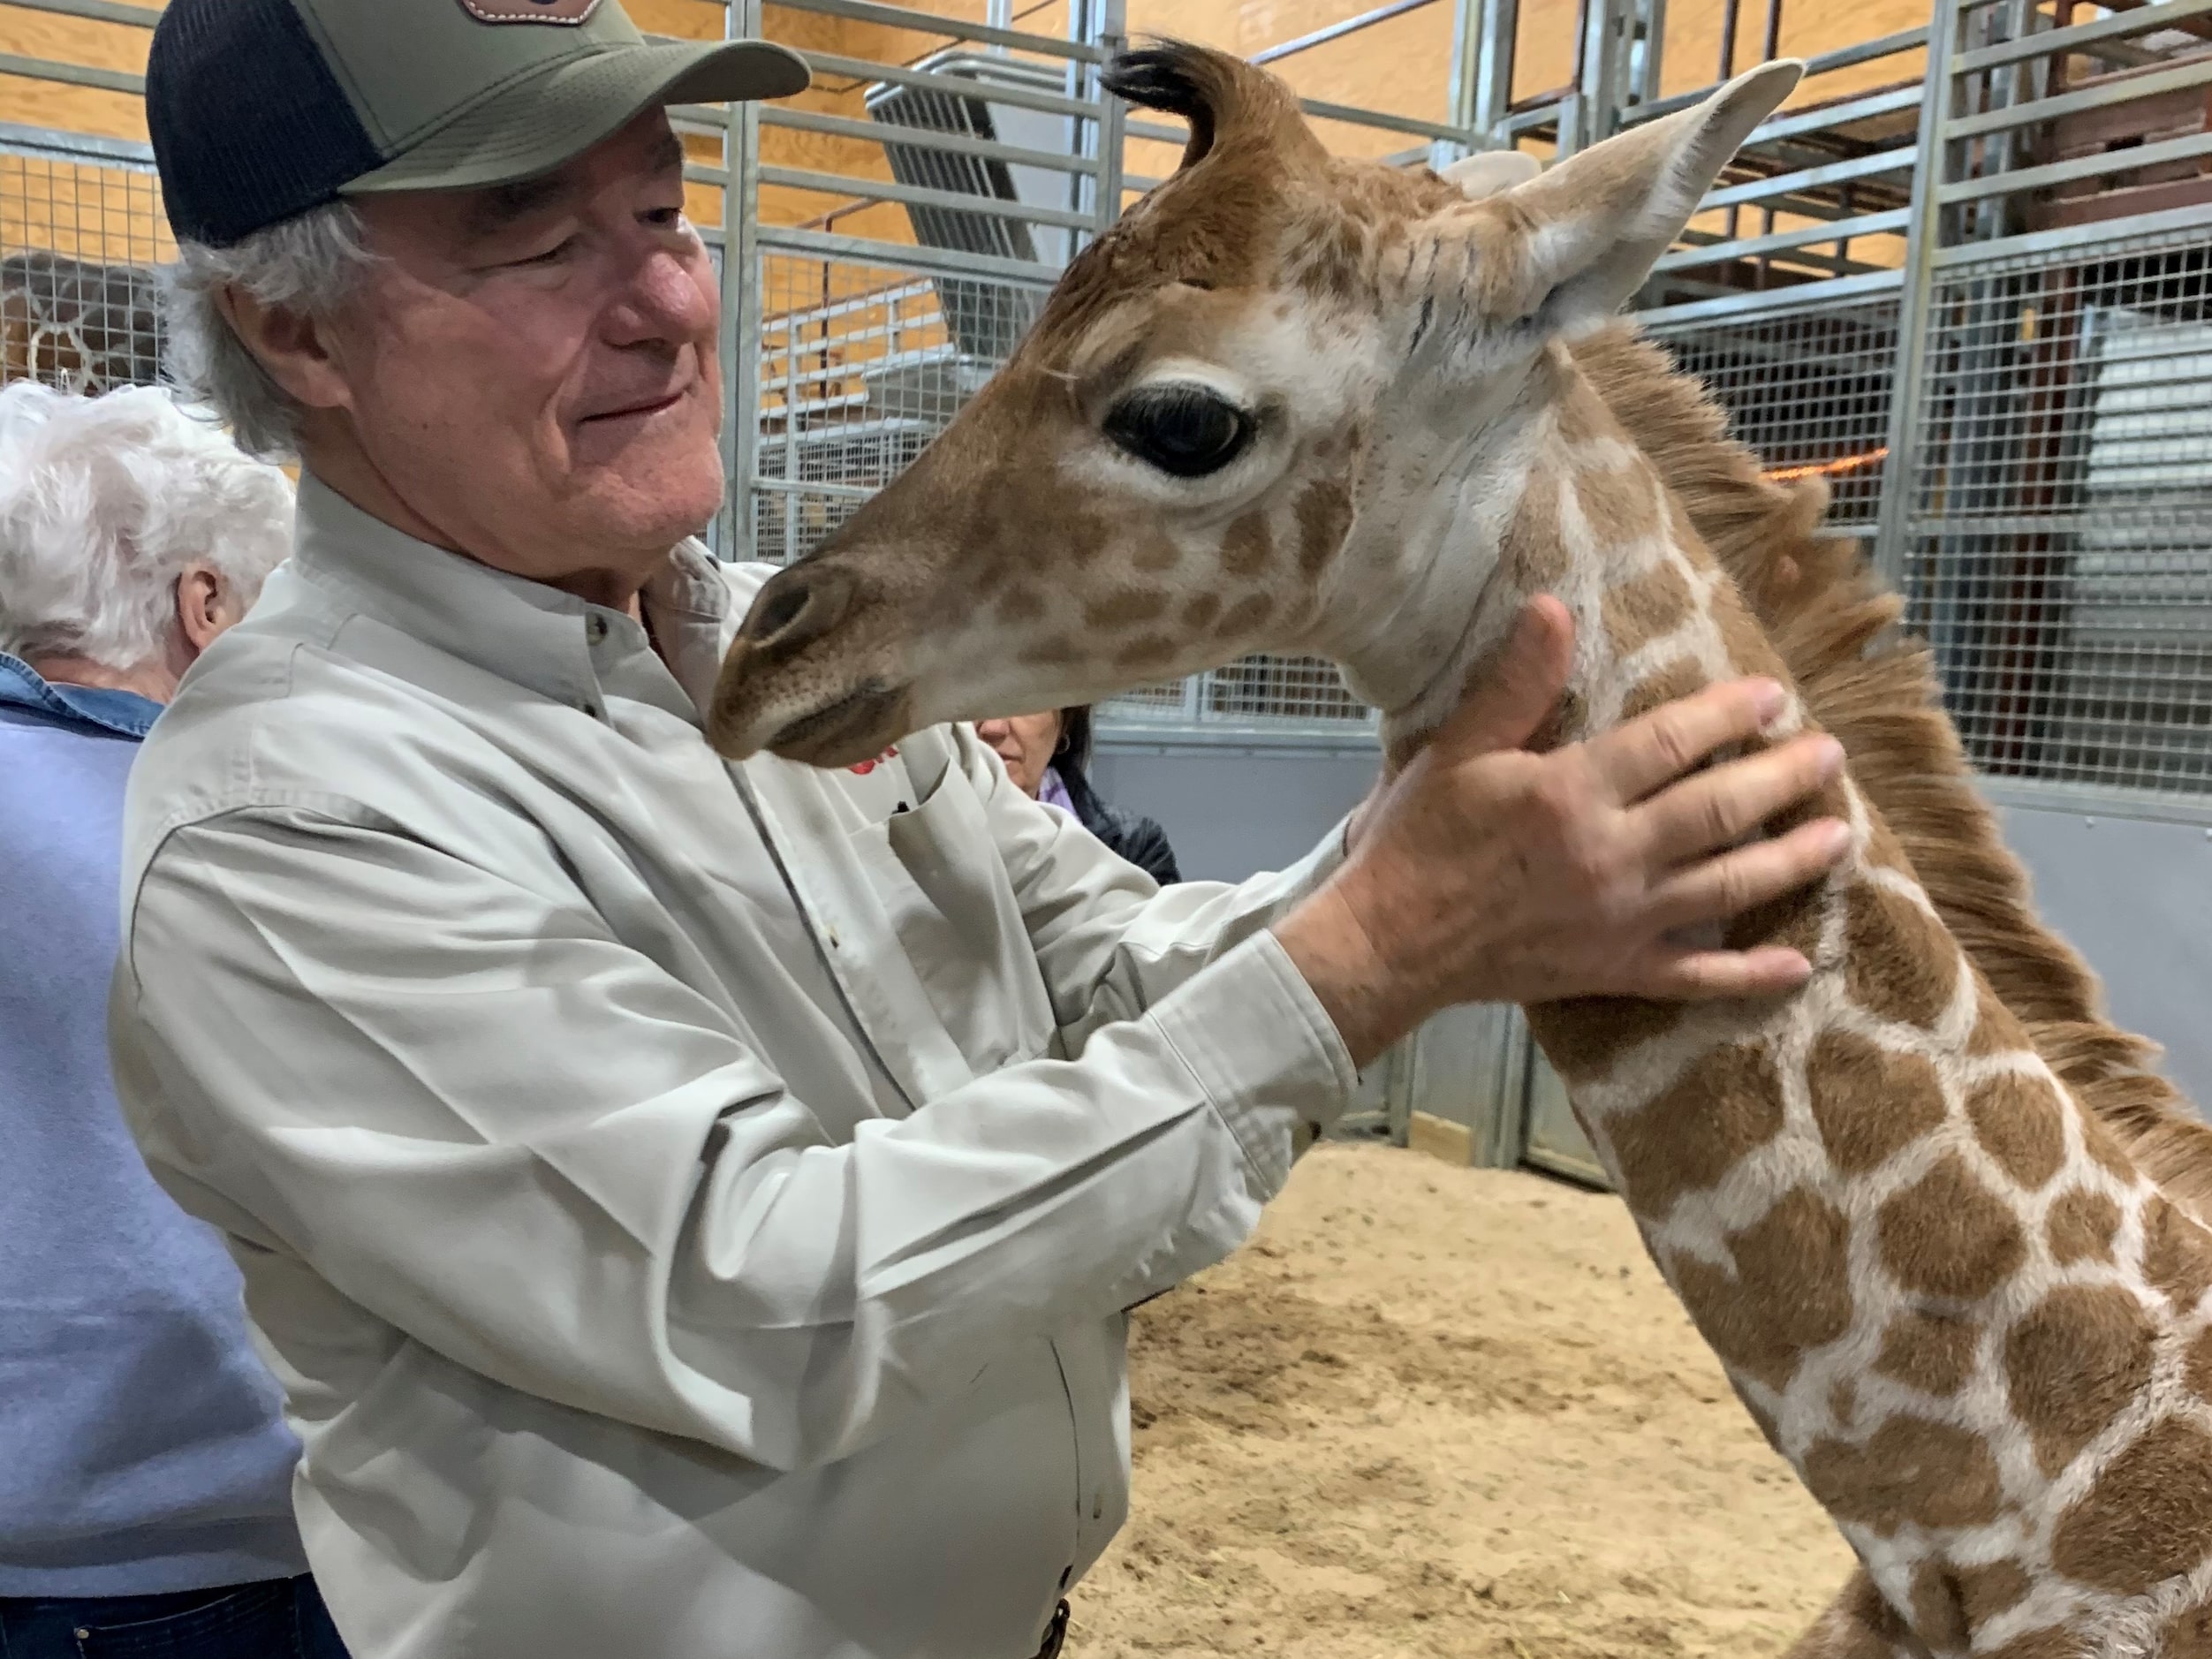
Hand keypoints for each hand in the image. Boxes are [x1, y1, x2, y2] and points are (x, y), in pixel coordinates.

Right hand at [1277, 596, 1850, 1066]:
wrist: (1389, 944)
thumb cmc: (1419, 842)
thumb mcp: (1458, 751)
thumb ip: (1515, 685)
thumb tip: (1552, 608)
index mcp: (1572, 794)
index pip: (1672, 742)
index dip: (1729, 714)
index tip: (1771, 696)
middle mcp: (1611, 857)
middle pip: (1720, 811)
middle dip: (1783, 777)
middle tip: (1828, 754)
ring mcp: (1621, 921)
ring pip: (1728, 887)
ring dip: (1790, 860)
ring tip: (1837, 834)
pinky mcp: (1614, 970)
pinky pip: (1697, 976)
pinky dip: (1750, 975)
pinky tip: (1796, 965)